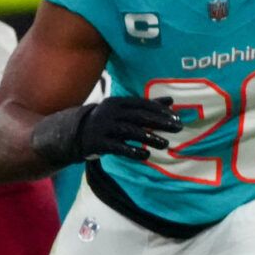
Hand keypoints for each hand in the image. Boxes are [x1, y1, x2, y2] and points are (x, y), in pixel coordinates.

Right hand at [31, 94, 182, 166]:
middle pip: (139, 116)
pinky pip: (118, 147)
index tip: (178, 118)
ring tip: (165, 144)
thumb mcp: (124, 111)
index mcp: (117, 102)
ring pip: (130, 132)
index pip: (143, 104)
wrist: (75, 133)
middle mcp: (110, 112)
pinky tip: (146, 154)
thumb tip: (171, 100)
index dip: (161, 111)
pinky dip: (133, 151)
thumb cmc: (108, 121)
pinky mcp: (98, 142)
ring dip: (150, 137)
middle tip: (179, 128)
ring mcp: (103, 127)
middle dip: (160, 122)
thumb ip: (147, 106)